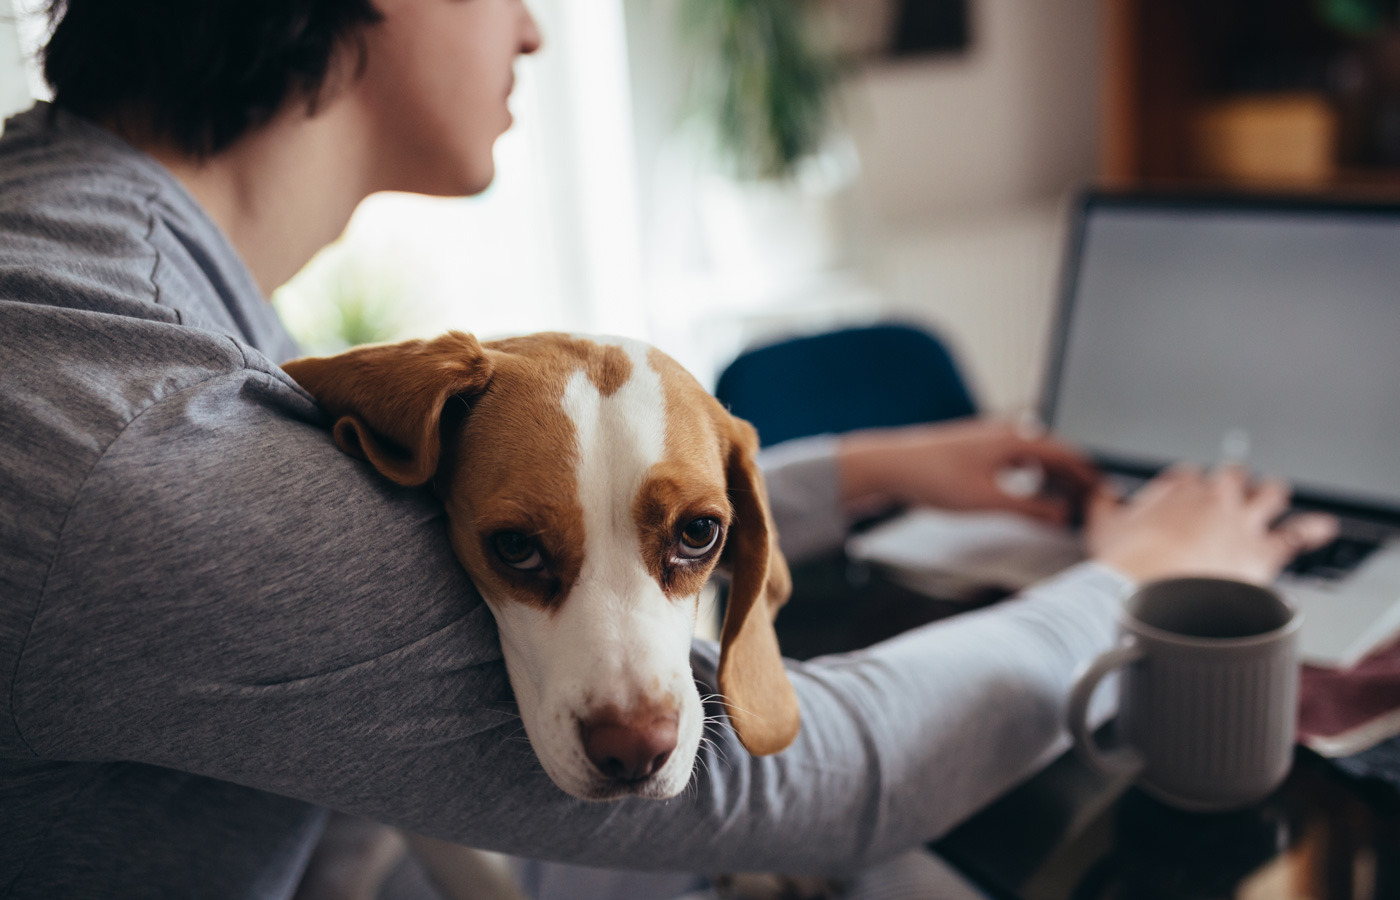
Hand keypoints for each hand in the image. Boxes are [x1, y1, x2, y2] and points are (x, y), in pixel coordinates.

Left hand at [837, 418, 1099, 525]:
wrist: (890, 465)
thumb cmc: (935, 477)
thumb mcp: (989, 499)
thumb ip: (1030, 508)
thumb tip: (1061, 516)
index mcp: (1015, 439)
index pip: (1065, 453)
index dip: (1087, 474)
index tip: (1104, 490)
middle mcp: (1004, 432)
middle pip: (1051, 453)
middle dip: (1071, 477)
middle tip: (1088, 500)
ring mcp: (988, 438)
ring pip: (1031, 456)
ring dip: (1049, 477)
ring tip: (1061, 500)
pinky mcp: (973, 449)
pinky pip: (1012, 460)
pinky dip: (1027, 475)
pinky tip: (1023, 491)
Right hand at [1087, 464, 1338, 584]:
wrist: (1151, 591)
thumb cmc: (1125, 563)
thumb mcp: (1101, 527)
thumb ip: (1103, 505)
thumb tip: (1103, 494)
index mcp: (1175, 489)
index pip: (1189, 475)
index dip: (1190, 483)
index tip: (1189, 489)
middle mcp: (1212, 498)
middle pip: (1232, 476)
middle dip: (1234, 480)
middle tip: (1234, 484)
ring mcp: (1240, 522)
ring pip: (1268, 494)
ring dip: (1272, 492)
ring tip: (1275, 492)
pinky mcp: (1261, 550)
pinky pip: (1295, 534)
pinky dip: (1311, 529)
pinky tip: (1321, 527)